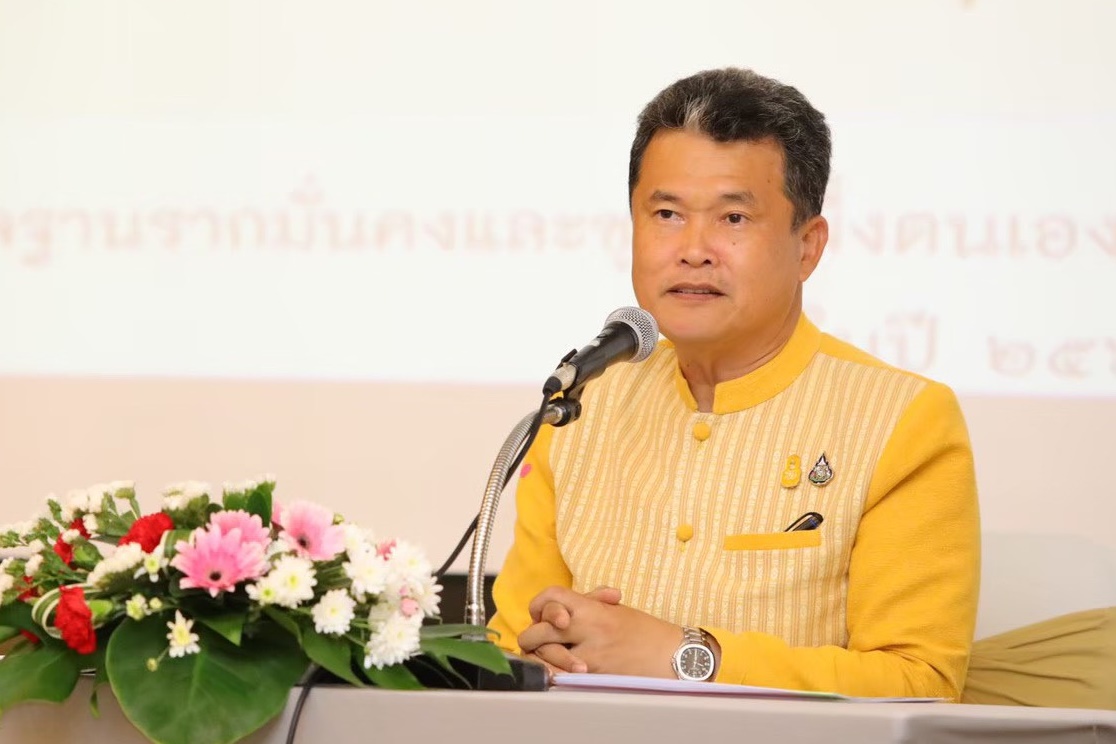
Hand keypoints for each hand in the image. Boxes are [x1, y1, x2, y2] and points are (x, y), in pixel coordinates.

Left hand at [518, 585, 682, 677]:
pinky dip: (553, 674)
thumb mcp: (616, 611)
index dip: (540, 605)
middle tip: (536, 640)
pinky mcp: (595, 675)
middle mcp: (588, 627)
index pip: (551, 596)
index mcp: (593, 608)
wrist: (672, 655)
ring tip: (545, 659)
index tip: (542, 615)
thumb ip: (589, 604)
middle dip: (531, 637)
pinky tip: (556, 673)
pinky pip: (561, 675)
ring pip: (546, 655)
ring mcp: (590, 653)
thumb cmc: (645, 632)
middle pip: (539, 629)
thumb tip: (562, 605)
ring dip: (541, 658)